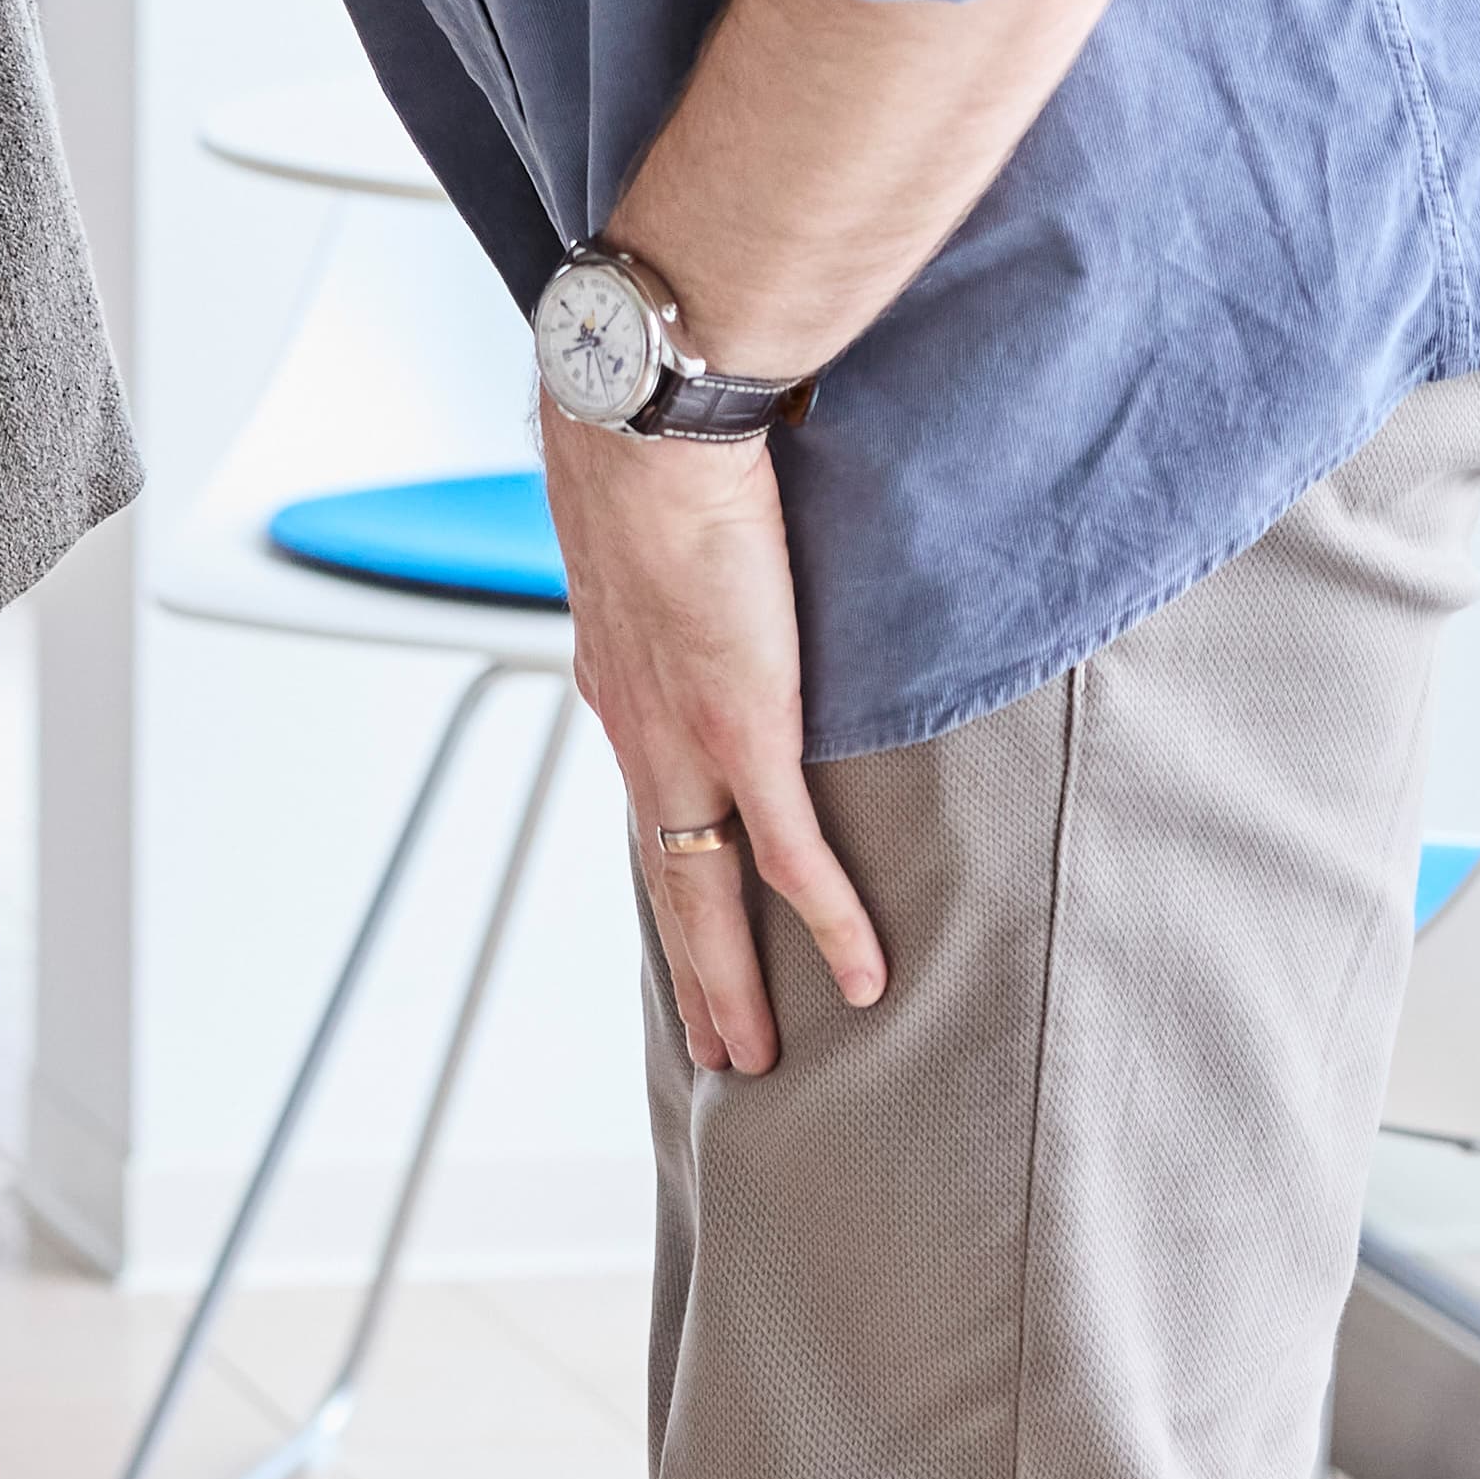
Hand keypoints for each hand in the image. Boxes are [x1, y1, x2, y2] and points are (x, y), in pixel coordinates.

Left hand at [541, 416, 883, 1079]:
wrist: (644, 425)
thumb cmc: (650, 444)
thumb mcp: (654, 523)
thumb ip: (685, 563)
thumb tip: (718, 542)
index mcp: (618, 682)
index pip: (645, 800)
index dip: (667, 865)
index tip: (682, 917)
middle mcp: (639, 729)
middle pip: (665, 878)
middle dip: (691, 967)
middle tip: (714, 1043)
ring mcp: (687, 742)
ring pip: (706, 895)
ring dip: (734, 982)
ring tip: (757, 1054)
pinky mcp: (745, 732)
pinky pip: (791, 856)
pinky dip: (829, 925)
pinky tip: (862, 980)